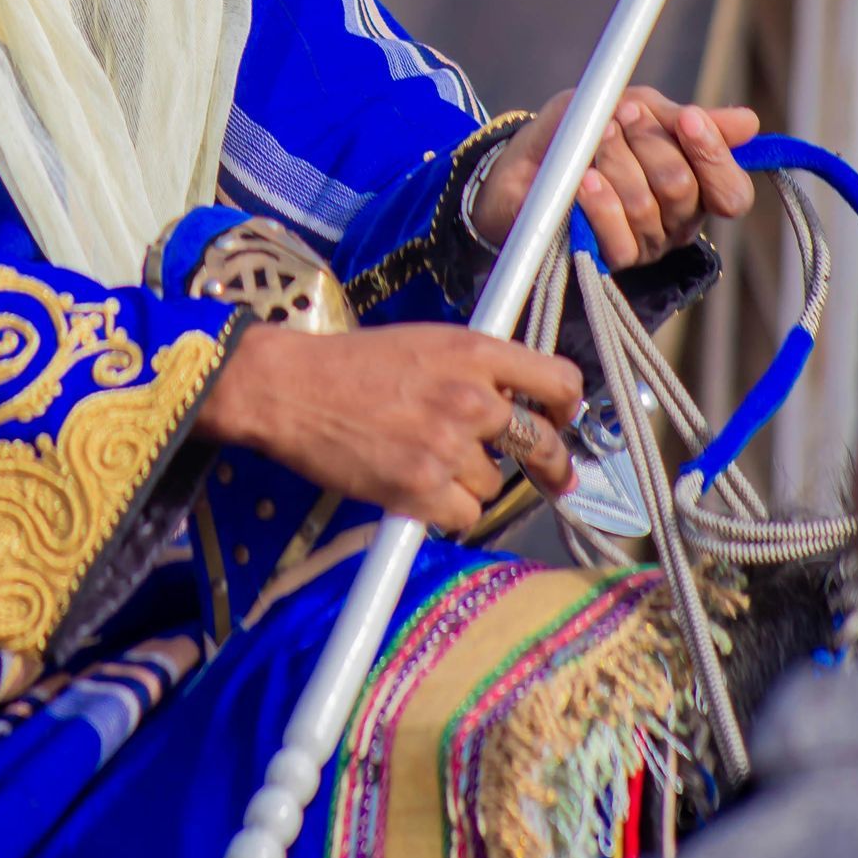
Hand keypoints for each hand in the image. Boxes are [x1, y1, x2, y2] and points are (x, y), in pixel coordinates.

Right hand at [195, 320, 582, 532]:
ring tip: (429, 460)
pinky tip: (418, 488)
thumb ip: (474, 367)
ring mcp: (447, 446)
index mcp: (474, 352)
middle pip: (541, 442)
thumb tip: (516, 403)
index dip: (566, 405)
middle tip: (553, 476)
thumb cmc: (350, 365)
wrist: (291, 388)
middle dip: (551, 465)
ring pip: (494, 483)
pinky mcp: (421, 488)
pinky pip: (465, 514)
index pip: (557, 380)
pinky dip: (446, 510)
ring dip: (471, 480)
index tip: (561, 418)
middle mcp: (470, 398)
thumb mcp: (424, 344)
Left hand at [472, 87, 758, 270]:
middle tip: (618, 117)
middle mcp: (677, 222)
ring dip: (615, 162)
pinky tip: (585, 180)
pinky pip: (617, 238)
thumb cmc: (579, 135)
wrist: (518, 166)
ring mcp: (645, 245)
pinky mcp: (607, 261)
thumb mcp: (626, 107)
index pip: (731, 190)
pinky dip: (600, 201)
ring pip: (646, 207)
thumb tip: (748, 122)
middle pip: (683, 189)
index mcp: (695, 187)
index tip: (685, 118)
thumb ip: (678, 117)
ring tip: (592, 139)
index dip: (714, 155)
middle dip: (648, 143)